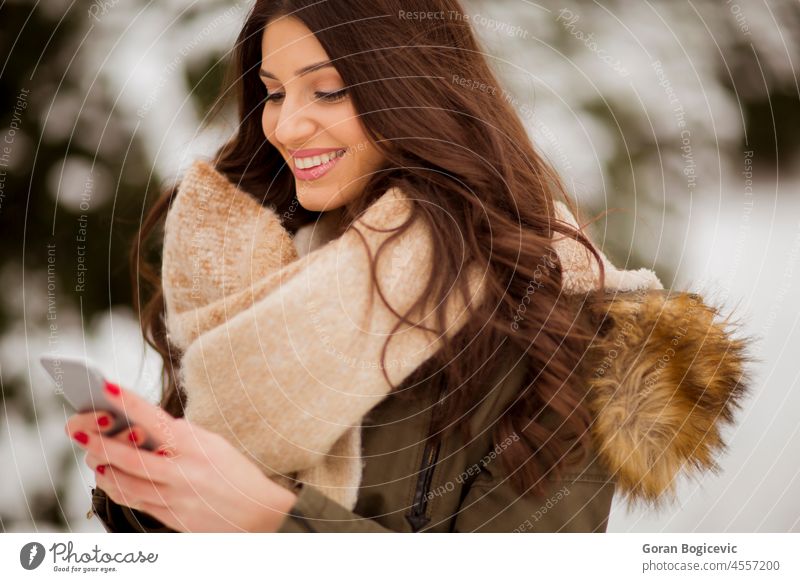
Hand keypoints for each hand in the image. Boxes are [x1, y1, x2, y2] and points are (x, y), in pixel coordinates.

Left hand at [64, 381, 297, 531]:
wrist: (260, 513)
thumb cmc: (233, 472)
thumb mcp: (213, 444)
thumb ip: (180, 436)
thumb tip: (142, 426)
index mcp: (196, 445)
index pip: (156, 419)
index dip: (128, 403)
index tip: (104, 388)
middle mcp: (184, 471)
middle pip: (130, 456)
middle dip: (99, 442)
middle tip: (77, 430)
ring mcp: (176, 497)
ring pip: (125, 482)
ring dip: (102, 467)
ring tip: (92, 455)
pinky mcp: (171, 517)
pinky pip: (133, 501)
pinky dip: (116, 487)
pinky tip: (108, 477)